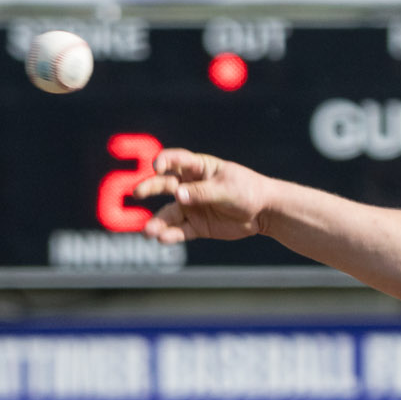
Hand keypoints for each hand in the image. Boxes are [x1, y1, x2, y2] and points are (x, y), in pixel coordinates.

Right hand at [135, 149, 270, 243]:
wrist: (263, 212)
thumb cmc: (247, 190)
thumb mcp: (226, 189)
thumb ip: (202, 192)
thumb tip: (178, 195)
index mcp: (198, 168)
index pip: (177, 161)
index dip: (165, 161)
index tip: (156, 166)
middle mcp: (189, 186)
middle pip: (164, 185)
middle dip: (150, 188)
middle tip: (137, 192)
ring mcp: (191, 206)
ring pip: (169, 213)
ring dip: (157, 222)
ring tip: (148, 231)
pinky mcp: (196, 225)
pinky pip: (180, 231)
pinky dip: (171, 235)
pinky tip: (162, 239)